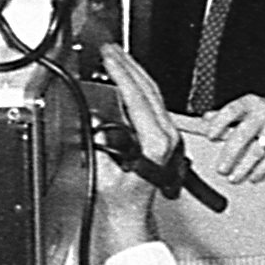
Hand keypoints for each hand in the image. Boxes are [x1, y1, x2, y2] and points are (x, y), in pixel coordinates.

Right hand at [89, 46, 181, 247]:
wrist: (133, 215)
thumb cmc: (122, 201)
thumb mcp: (103, 173)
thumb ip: (100, 145)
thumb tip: (95, 122)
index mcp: (156, 143)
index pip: (137, 98)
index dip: (121, 74)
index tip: (109, 58)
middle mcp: (168, 136)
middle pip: (149, 89)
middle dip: (128, 64)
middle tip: (111, 48)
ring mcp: (169, 135)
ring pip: (153, 93)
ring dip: (134, 72)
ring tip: (116, 57)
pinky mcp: (165, 135)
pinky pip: (152, 102)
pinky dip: (137, 85)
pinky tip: (125, 78)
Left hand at [183, 91, 264, 186]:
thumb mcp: (249, 109)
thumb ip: (228, 115)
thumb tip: (206, 118)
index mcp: (250, 102)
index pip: (231, 110)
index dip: (219, 123)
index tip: (210, 136)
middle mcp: (264, 111)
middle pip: (242, 134)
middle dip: (230, 154)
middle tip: (221, 169)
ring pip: (257, 150)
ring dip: (244, 167)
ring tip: (234, 177)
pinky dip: (261, 169)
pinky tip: (253, 176)